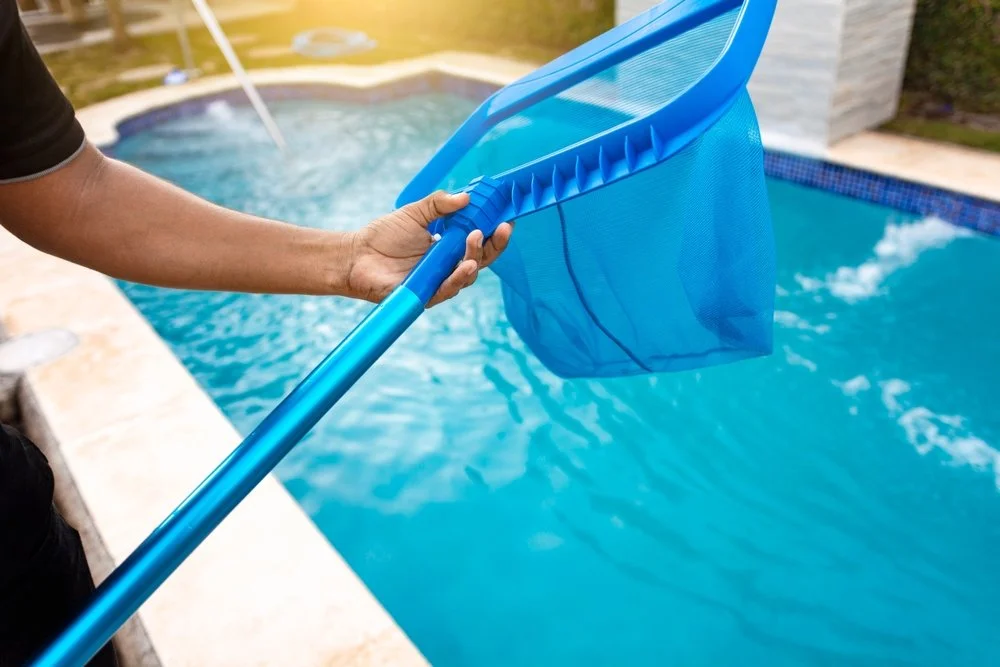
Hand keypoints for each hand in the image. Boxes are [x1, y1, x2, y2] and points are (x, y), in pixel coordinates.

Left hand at [347, 190, 512, 305]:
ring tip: (474, 239)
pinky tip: (465, 266)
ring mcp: (438, 282)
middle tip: (499, 228)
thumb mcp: (415, 212)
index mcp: (449, 246)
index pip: (479, 242)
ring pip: (467, 276)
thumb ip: (439, 204)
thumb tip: (466, 198)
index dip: (495, 233)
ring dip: (475, 258)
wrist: (356, 255)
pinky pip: (447, 290)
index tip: (507, 219)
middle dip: (494, 245)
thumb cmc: (384, 236)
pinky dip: (458, 279)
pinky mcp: (425, 296)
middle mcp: (447, 266)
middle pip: (480, 260)